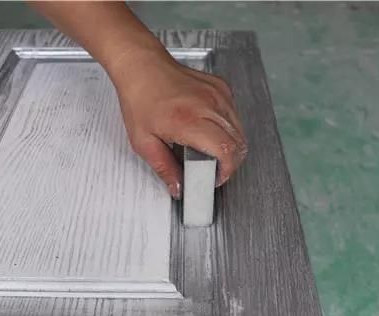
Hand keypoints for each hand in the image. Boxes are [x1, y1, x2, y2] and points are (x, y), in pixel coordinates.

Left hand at [112, 51, 246, 198]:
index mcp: (188, 121)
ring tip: (209, 149)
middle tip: (212, 168)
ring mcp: (218, 94)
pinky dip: (228, 127)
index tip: (216, 177)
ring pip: (239, 130)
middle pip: (238, 143)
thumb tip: (178, 187)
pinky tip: (209, 128)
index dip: (226, 170)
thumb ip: (164, 168)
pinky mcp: (222, 88)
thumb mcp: (143, 141)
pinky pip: (234, 115)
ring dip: (230, 145)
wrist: (142, 65)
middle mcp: (208, 105)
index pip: (226, 150)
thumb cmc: (140, 97)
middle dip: (229, 162)